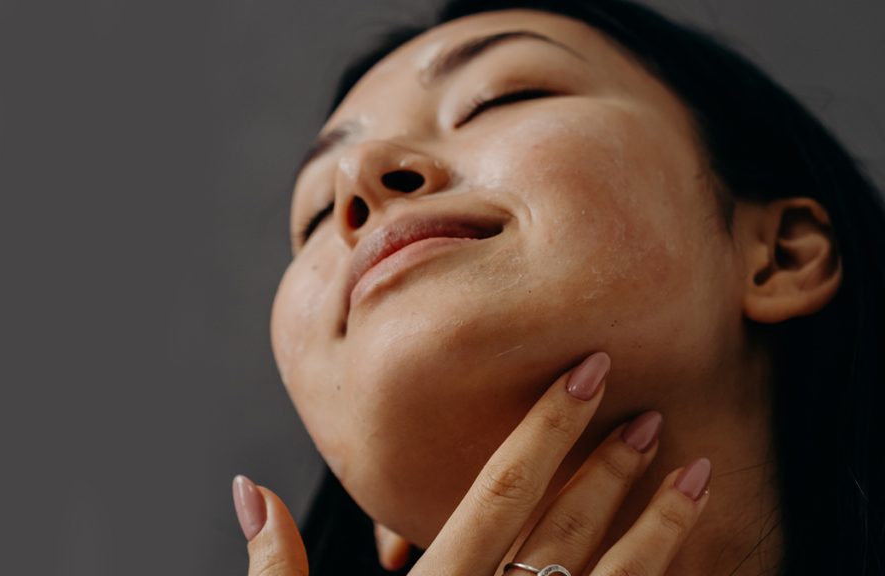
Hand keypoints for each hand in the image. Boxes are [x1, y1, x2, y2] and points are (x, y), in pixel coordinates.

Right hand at [233, 351, 711, 574]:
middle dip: (611, 469)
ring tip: (701, 474)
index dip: (543, 430)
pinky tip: (690, 567)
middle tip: (653, 414)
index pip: (498, 494)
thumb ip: (275, 567)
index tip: (586, 376)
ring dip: (662, 529)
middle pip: (565, 532)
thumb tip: (249, 491)